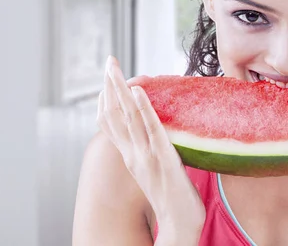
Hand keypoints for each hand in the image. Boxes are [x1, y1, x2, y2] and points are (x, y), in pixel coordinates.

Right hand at [97, 56, 205, 243]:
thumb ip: (152, 150)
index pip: (111, 123)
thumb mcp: (156, 169)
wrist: (180, 225)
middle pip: (115, 115)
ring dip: (121, 90)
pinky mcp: (163, 160)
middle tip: (108, 61)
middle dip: (110, 87)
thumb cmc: (174, 198)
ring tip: (115, 69)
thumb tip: (157, 132)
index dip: (107, 99)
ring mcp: (145, 157)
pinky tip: (138, 91)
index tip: (107, 78)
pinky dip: (143, 108)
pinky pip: (151, 130)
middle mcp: (132, 155)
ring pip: (128, 118)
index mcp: (131, 156)